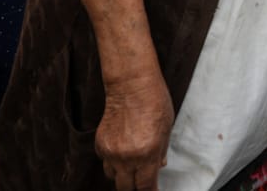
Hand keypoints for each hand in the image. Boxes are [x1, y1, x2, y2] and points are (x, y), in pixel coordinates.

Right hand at [95, 73, 172, 190]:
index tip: (153, 190)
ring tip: (130, 165)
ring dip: (121, 174)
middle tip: (141, 180)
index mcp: (147, 154)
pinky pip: (104, 161)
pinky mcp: (100, 143)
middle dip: (135, 187)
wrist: (131, 85)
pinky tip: (120, 150)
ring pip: (112, 177)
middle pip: (126, 188)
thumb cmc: (154, 102)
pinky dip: (111, 160)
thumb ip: (161, 151)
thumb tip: (159, 166)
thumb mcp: (166, 128)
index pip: (146, 186)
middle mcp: (127, 157)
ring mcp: (111, 151)